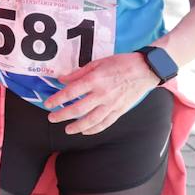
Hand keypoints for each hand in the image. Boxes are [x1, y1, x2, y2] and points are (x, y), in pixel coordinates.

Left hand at [45, 52, 160, 134]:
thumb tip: (62, 80)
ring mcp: (112, 104)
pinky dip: (94, 129)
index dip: (57, 99)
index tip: (48, 104)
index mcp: (94, 80)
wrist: (145, 70)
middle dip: (62, 115)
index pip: (71, 92)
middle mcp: (102, 94)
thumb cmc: (120, 63)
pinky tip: (85, 131)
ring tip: (67, 130)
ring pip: (91, 120)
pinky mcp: (120, 110)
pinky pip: (105, 123)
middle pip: (78, 109)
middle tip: (52, 118)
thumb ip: (78, 73)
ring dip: (77, 126)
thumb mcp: (97, 63)